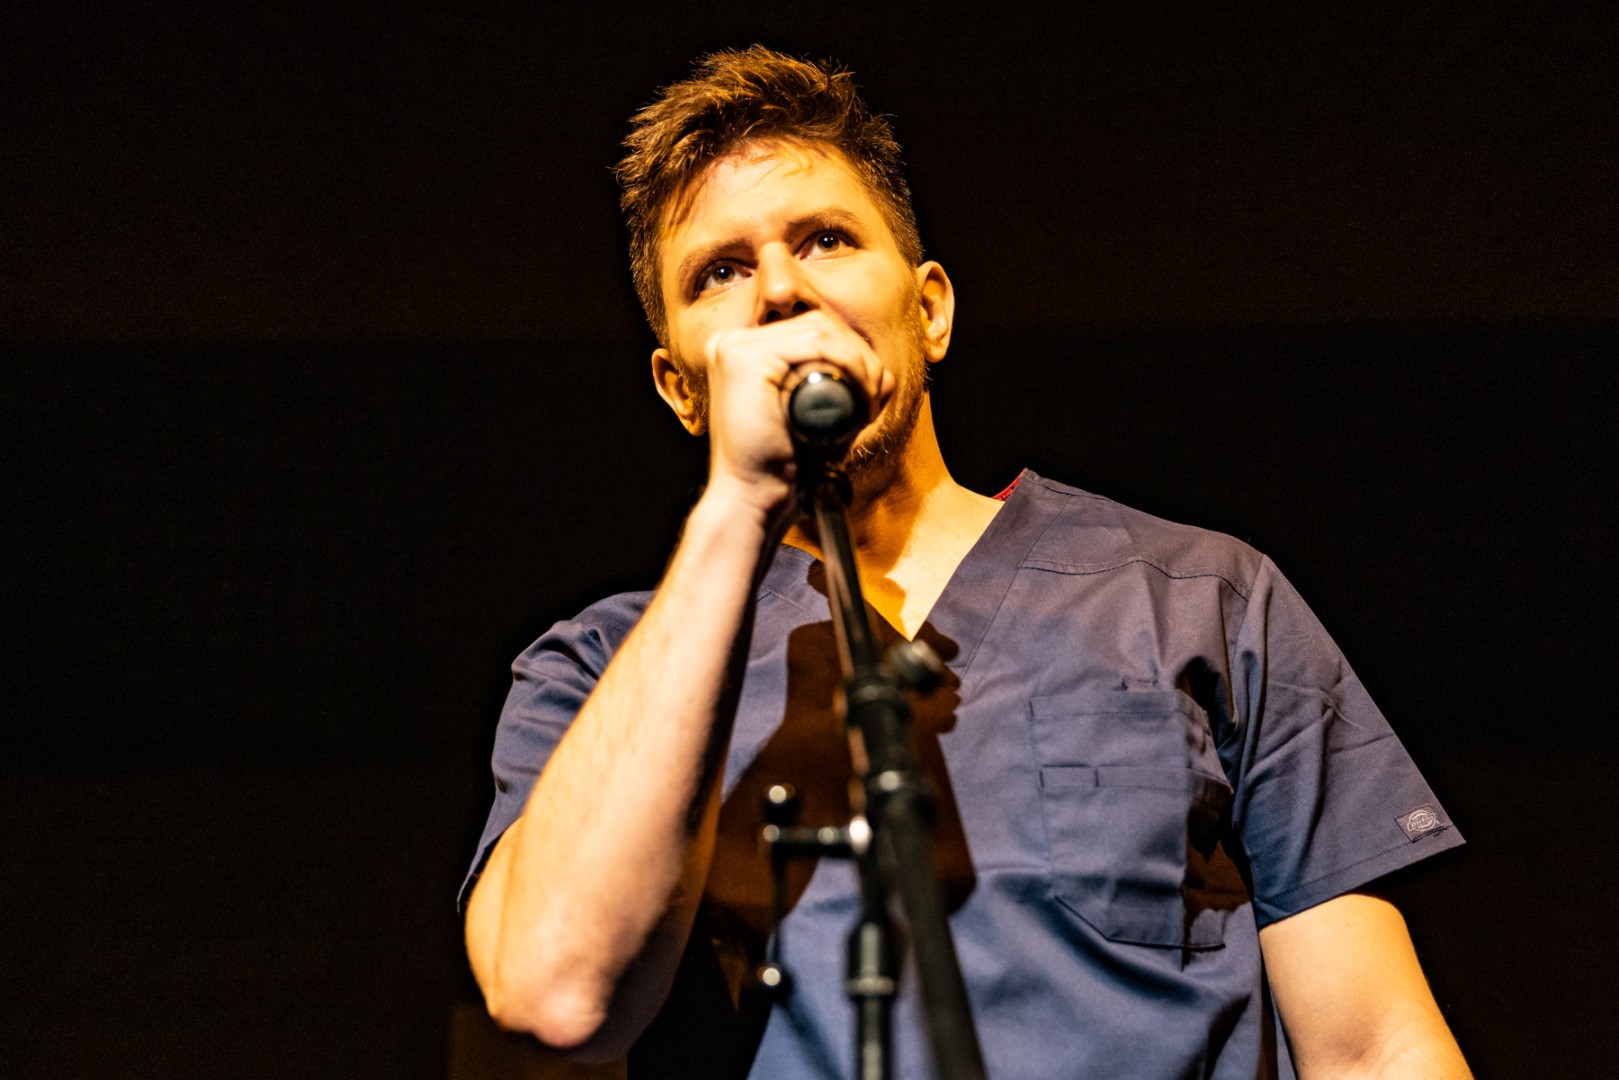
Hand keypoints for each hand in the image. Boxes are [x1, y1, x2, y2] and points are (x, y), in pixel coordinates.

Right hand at [700, 310, 894, 515]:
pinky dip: (848, 363)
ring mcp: (734, 348)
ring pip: (819, 331)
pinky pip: (813, 342)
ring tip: (867, 402)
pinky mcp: (743, 358)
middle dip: (859, 356)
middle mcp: (733, 344)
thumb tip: (883, 374)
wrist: (754, 499)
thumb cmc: (784, 467)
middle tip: (873, 398)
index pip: (811, 331)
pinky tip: (859, 393)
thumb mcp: (820, 421)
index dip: (852, 354)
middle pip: (817, 325)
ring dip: (859, 362)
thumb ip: (846, 395)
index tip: (871, 393)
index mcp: (745, 353)